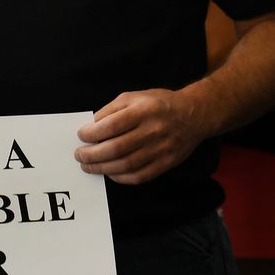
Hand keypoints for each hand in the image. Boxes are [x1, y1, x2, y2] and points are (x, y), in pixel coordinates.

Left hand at [75, 89, 208, 184]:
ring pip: (125, 165)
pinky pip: (139, 176)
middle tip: (79, 155)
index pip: (111, 126)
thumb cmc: (160, 104)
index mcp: (144, 110)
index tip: (81, 135)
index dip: (91, 133)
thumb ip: (111, 109)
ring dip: (102, 168)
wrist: (194, 115)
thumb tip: (91, 127)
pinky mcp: (166, 163)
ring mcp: (161, 149)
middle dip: (91, 154)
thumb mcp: (135, 97)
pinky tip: (110, 172)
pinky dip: (120, 177)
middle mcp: (154, 130)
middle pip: (116, 148)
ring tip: (89, 166)